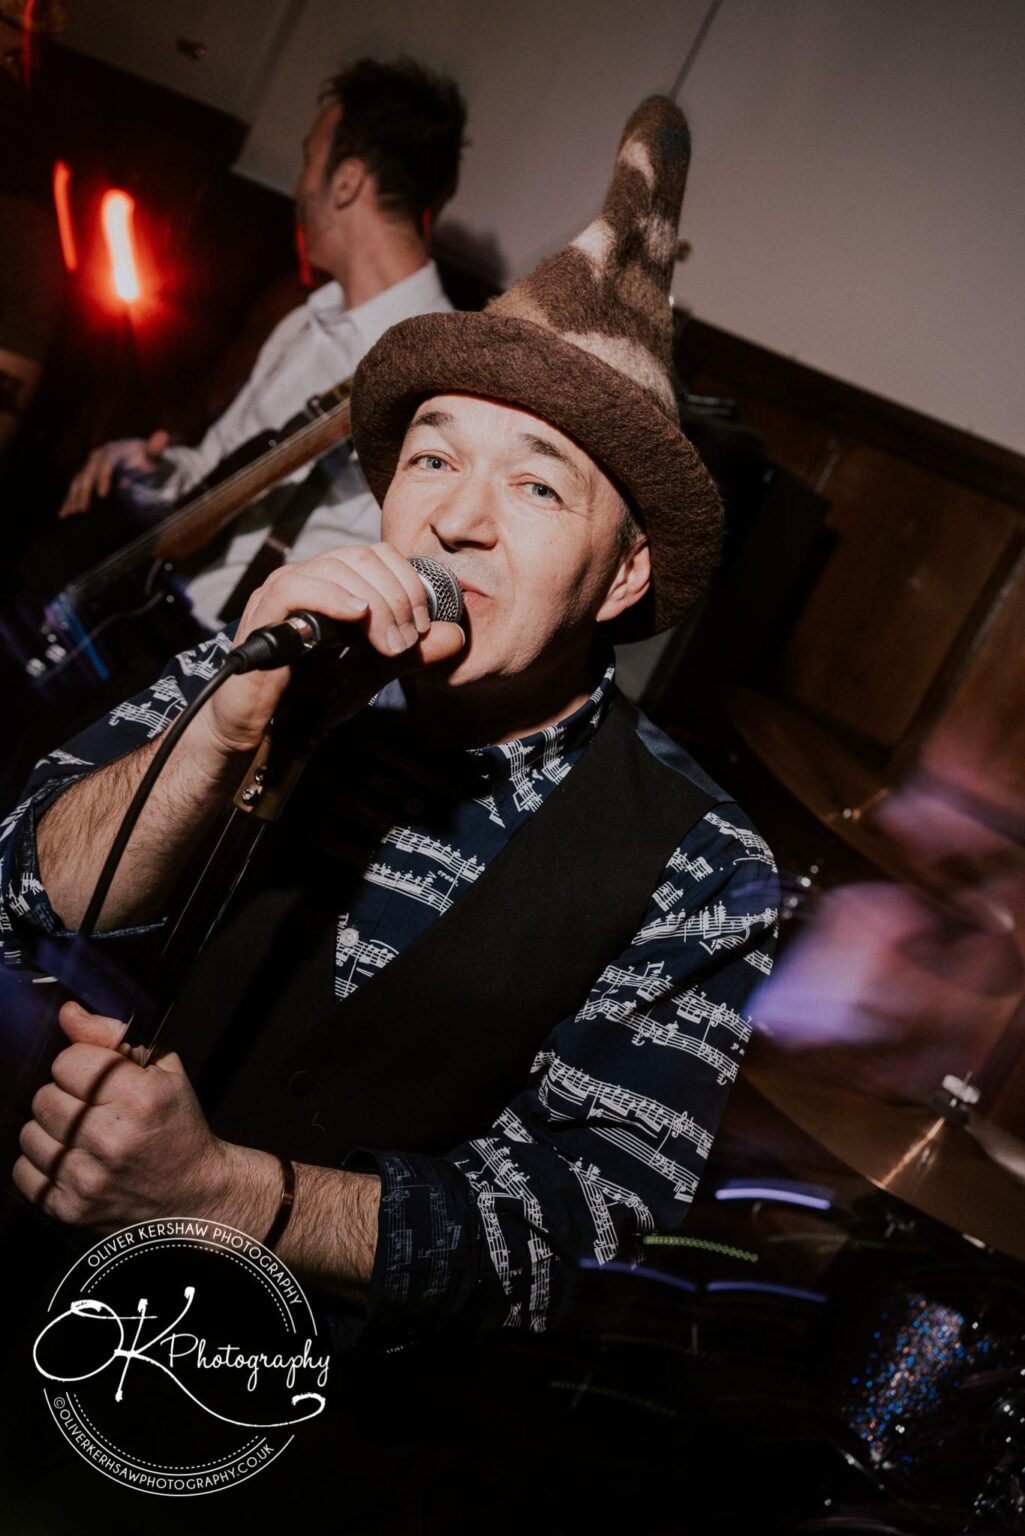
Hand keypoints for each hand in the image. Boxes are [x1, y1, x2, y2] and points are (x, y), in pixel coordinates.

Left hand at [13, 1001, 276, 1233]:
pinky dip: (41, 1165)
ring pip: (30, 1135)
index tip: (96, 1079)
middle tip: (90, 1108)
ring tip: (80, 1136)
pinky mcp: (71, 1208)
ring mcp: (88, 1177)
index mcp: (138, 1097)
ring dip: (51, 1132)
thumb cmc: (178, 1128)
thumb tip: (69, 1013)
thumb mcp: (163, 1071)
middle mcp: (111, 1138)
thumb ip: (113, 1037)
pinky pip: (24, 1173)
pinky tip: (69, 1161)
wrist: (194, 1196)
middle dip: (64, 1097)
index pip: (67, 1062)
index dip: (79, 1066)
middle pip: (45, 1097)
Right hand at [58, 429, 170, 516]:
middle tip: (83, 509)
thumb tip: (163, 435)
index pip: (105, 464)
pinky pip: (76, 488)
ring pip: (78, 481)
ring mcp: (90, 467)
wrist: (139, 457)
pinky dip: (69, 500)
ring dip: (73, 497)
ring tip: (70, 513)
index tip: (103, 494)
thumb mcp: (153, 454)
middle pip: (88, 474)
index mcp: (112, 451)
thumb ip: (156, 448)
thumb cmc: (147, 458)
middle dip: (84, 491)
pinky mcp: (87, 477)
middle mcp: (97, 456)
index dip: (103, 478)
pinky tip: (64, 513)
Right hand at [193, 542, 465, 762]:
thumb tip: (456, 637)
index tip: (423, 624)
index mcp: (335, 584)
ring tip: (388, 642)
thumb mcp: (372, 672)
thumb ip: (411, 654)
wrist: (266, 731)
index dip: (409, 582)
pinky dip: (333, 597)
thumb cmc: (310, 697)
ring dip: (374, 603)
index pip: (379, 555)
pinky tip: (356, 617)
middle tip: (407, 640)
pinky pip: (297, 587)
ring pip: (336, 568)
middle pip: (362, 558)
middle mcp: (309, 577)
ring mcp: (283, 591)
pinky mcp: (263, 612)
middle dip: (397, 597)